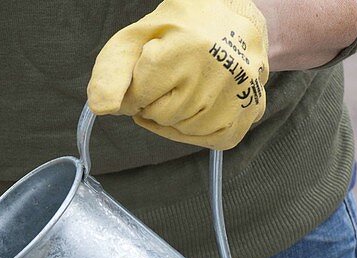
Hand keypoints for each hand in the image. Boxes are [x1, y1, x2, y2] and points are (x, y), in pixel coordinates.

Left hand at [88, 0, 268, 149]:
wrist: (229, 18)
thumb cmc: (177, 30)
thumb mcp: (136, 38)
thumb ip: (111, 71)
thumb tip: (103, 108)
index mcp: (186, 46)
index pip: (139, 96)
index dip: (134, 90)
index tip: (144, 76)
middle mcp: (220, 69)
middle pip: (163, 114)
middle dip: (155, 102)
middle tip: (167, 80)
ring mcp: (242, 91)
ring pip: (186, 129)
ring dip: (175, 116)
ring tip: (184, 88)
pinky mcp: (253, 108)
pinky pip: (212, 139)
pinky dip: (197, 129)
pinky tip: (197, 108)